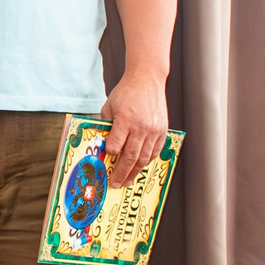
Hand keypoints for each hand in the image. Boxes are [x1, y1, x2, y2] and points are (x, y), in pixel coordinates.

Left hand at [100, 68, 168, 184]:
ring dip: (135, 171)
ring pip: (144, 157)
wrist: (147, 80)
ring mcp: (153, 130)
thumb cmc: (125, 93)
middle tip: (116, 183)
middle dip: (122, 173)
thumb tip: (103, 144)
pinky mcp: (162, 130)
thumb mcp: (109, 106)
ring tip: (128, 180)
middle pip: (131, 157)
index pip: (116, 145)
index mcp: (125, 120)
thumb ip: (106, 125)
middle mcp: (141, 127)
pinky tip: (140, 166)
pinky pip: (155, 151)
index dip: (111, 154)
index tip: (107, 160)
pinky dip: (147, 160)